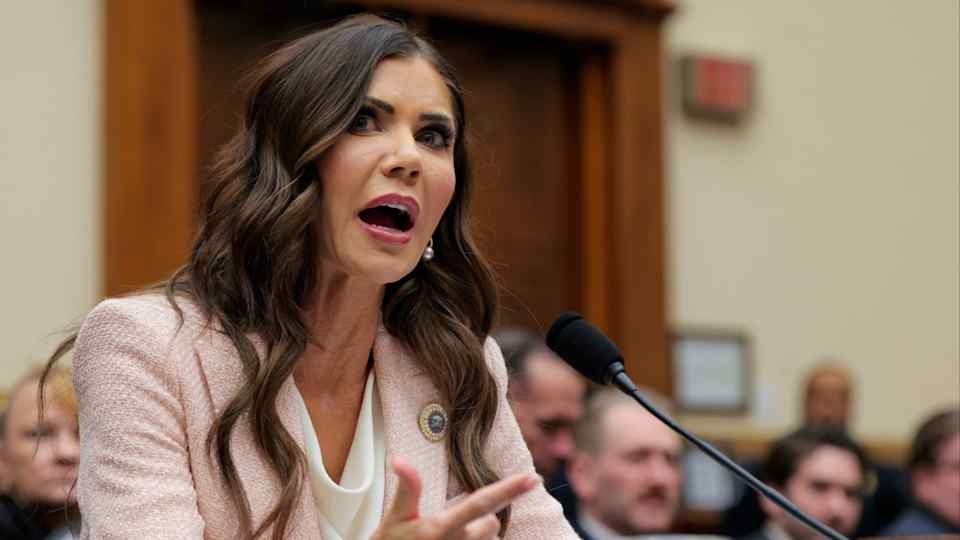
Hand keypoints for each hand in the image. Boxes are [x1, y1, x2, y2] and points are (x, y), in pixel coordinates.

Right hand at [372, 457, 539, 539]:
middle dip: (482, 521)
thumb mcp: (395, 518)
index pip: (481, 503)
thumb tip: (399, 459)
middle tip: (453, 526)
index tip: (533, 478)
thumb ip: (407, 488)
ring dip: (477, 539)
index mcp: (441, 528)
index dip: (508, 489)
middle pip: (491, 524)